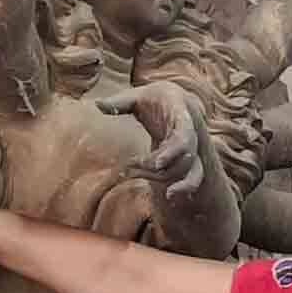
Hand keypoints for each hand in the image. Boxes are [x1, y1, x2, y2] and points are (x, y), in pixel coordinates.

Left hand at [96, 82, 205, 198]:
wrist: (175, 101)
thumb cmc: (153, 98)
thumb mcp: (138, 96)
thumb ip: (120, 102)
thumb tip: (97, 105)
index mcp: (181, 113)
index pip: (184, 136)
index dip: (173, 152)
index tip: (156, 164)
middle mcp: (192, 132)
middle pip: (185, 158)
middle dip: (158, 167)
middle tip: (131, 165)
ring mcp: (193, 147)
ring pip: (188, 170)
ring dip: (162, 177)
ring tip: (134, 174)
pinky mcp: (189, 158)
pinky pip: (194, 177)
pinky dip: (185, 188)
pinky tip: (170, 196)